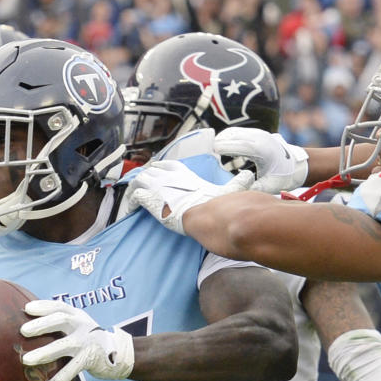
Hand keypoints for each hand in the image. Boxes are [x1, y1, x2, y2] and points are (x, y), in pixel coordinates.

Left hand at [20, 300, 133, 380]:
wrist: (119, 353)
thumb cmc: (89, 339)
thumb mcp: (78, 325)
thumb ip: (60, 323)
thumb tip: (27, 327)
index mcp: (78, 315)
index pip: (60, 306)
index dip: (44, 306)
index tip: (27, 308)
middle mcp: (83, 325)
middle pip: (62, 320)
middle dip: (42, 324)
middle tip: (24, 331)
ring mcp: (88, 342)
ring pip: (65, 345)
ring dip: (45, 352)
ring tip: (27, 360)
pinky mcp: (91, 359)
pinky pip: (73, 369)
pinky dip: (61, 379)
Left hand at [126, 160, 254, 233]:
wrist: (208, 216)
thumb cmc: (218, 204)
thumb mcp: (230, 190)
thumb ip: (239, 183)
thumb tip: (250, 176)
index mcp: (185, 174)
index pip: (168, 164)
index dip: (161, 168)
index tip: (156, 172)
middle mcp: (170, 177)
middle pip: (150, 170)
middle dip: (145, 177)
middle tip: (141, 186)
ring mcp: (159, 188)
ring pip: (139, 179)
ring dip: (135, 187)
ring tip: (133, 198)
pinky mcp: (151, 201)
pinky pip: (134, 196)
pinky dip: (130, 202)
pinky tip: (130, 210)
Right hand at [213, 127, 307, 193]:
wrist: (297, 164)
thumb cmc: (283, 176)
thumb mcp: (270, 186)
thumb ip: (253, 188)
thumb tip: (236, 191)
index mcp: (260, 150)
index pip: (237, 145)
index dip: (223, 147)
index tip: (211, 152)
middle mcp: (258, 138)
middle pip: (232, 136)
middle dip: (218, 143)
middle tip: (205, 154)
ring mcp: (258, 133)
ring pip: (233, 132)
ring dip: (222, 140)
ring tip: (211, 152)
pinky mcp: (257, 133)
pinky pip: (236, 132)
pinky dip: (227, 138)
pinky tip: (221, 148)